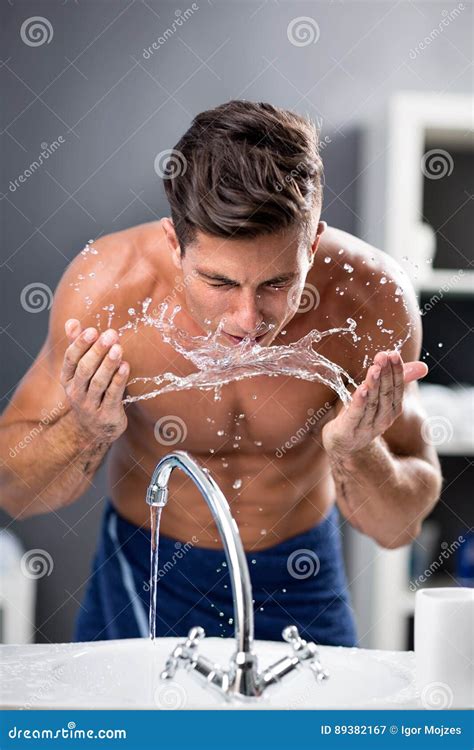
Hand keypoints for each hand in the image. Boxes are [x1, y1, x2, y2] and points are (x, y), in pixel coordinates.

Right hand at [60, 319, 129, 442]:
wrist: (93, 430)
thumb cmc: (90, 392)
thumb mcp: (80, 372)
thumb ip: (78, 346)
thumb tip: (72, 321)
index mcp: (68, 379)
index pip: (71, 359)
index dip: (80, 344)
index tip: (92, 330)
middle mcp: (76, 392)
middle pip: (85, 369)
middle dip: (97, 351)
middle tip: (111, 334)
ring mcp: (91, 406)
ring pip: (98, 382)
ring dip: (109, 364)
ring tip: (118, 348)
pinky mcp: (107, 415)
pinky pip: (113, 395)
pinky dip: (119, 380)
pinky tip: (126, 366)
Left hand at [322, 350, 427, 457]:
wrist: (341, 445)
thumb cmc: (360, 415)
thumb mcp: (378, 397)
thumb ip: (396, 381)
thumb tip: (423, 367)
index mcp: (391, 412)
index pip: (397, 390)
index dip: (397, 372)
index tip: (394, 354)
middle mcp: (381, 420)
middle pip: (386, 395)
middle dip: (386, 374)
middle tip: (383, 356)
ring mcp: (365, 428)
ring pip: (372, 403)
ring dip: (374, 384)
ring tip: (374, 368)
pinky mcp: (347, 431)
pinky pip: (355, 415)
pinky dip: (359, 402)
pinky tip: (362, 390)